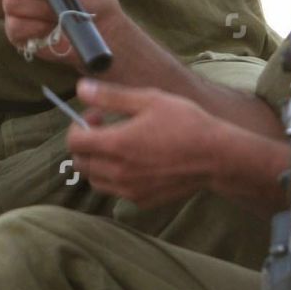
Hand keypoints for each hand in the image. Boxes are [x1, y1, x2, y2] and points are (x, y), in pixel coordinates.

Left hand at [66, 79, 224, 207]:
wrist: (216, 157)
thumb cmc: (186, 123)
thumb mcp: (149, 100)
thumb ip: (110, 96)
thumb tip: (80, 89)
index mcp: (116, 144)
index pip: (74, 141)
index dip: (79, 126)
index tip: (97, 116)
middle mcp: (118, 172)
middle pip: (80, 163)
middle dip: (85, 145)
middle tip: (105, 130)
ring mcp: (129, 190)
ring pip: (95, 180)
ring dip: (97, 163)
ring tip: (118, 147)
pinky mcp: (141, 201)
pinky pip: (115, 192)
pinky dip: (115, 179)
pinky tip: (135, 163)